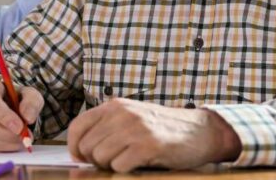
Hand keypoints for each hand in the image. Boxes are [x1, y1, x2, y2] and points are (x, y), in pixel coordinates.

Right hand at [0, 80, 43, 151]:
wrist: (0, 102)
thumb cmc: (14, 98)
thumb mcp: (27, 93)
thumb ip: (31, 102)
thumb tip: (28, 118)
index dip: (4, 116)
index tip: (20, 127)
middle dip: (8, 134)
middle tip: (26, 137)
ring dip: (7, 143)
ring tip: (23, 140)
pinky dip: (3, 148)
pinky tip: (13, 142)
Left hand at [67, 98, 240, 172]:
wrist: (200, 131)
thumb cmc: (164, 128)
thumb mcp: (132, 118)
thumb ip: (107, 128)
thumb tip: (80, 152)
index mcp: (115, 106)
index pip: (77, 127)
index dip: (75, 147)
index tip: (82, 158)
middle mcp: (122, 114)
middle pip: (87, 147)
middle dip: (97, 160)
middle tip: (115, 160)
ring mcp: (135, 128)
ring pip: (100, 157)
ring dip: (112, 165)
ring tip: (129, 159)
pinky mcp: (147, 145)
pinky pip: (119, 166)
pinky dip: (126, 170)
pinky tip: (139, 162)